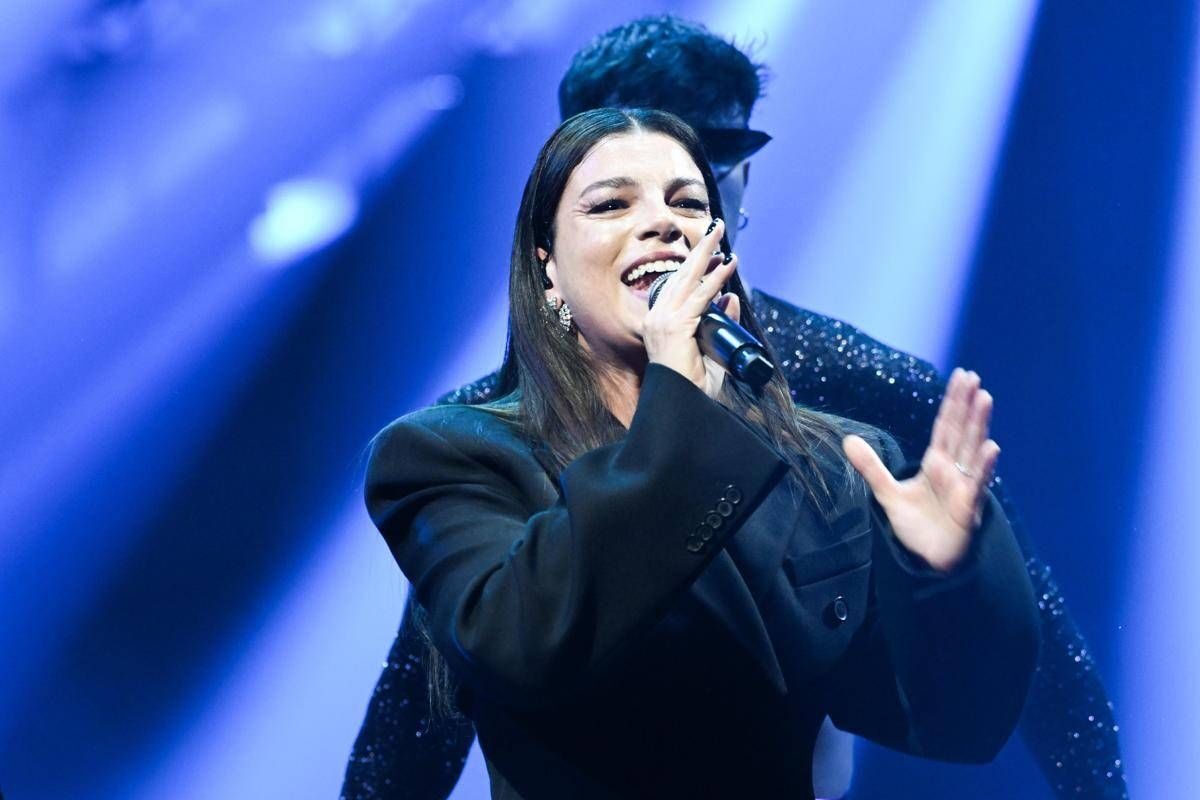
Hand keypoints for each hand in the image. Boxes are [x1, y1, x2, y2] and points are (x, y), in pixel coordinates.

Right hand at [641, 218, 740, 399]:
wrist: (682, 406)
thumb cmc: (693, 387)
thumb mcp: (712, 349)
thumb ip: (721, 323)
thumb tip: (731, 299)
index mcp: (659, 323)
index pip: (678, 287)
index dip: (695, 267)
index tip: (713, 253)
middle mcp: (657, 318)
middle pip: (680, 275)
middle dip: (699, 250)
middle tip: (714, 229)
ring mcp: (664, 321)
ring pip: (688, 278)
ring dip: (707, 253)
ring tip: (720, 233)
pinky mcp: (676, 326)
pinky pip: (701, 297)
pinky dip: (716, 279)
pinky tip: (728, 264)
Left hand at [842, 369, 1000, 571]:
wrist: (925, 562)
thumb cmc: (914, 527)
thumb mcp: (887, 493)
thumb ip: (871, 466)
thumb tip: (847, 440)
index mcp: (937, 464)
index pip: (946, 426)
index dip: (953, 402)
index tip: (963, 376)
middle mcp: (954, 471)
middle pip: (961, 431)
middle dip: (967, 405)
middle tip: (974, 377)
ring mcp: (964, 488)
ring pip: (972, 450)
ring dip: (979, 425)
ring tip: (985, 398)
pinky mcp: (968, 509)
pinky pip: (977, 484)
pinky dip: (984, 466)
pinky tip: (991, 447)